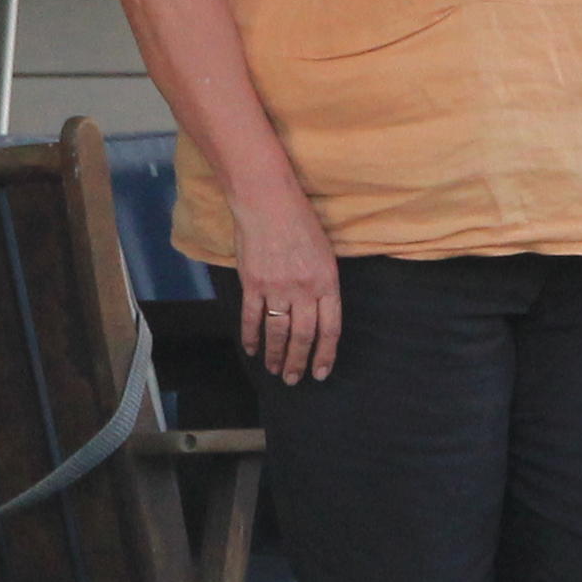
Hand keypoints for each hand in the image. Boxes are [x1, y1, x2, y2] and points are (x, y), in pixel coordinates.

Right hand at [231, 189, 342, 383]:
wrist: (267, 202)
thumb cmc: (300, 222)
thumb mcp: (325, 252)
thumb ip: (323, 284)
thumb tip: (319, 313)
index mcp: (326, 282)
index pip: (330, 328)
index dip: (325, 354)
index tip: (320, 372)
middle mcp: (304, 289)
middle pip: (303, 336)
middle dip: (299, 362)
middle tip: (294, 379)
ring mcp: (276, 287)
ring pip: (277, 332)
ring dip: (276, 355)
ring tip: (276, 371)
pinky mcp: (252, 283)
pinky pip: (252, 318)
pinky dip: (251, 336)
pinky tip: (252, 350)